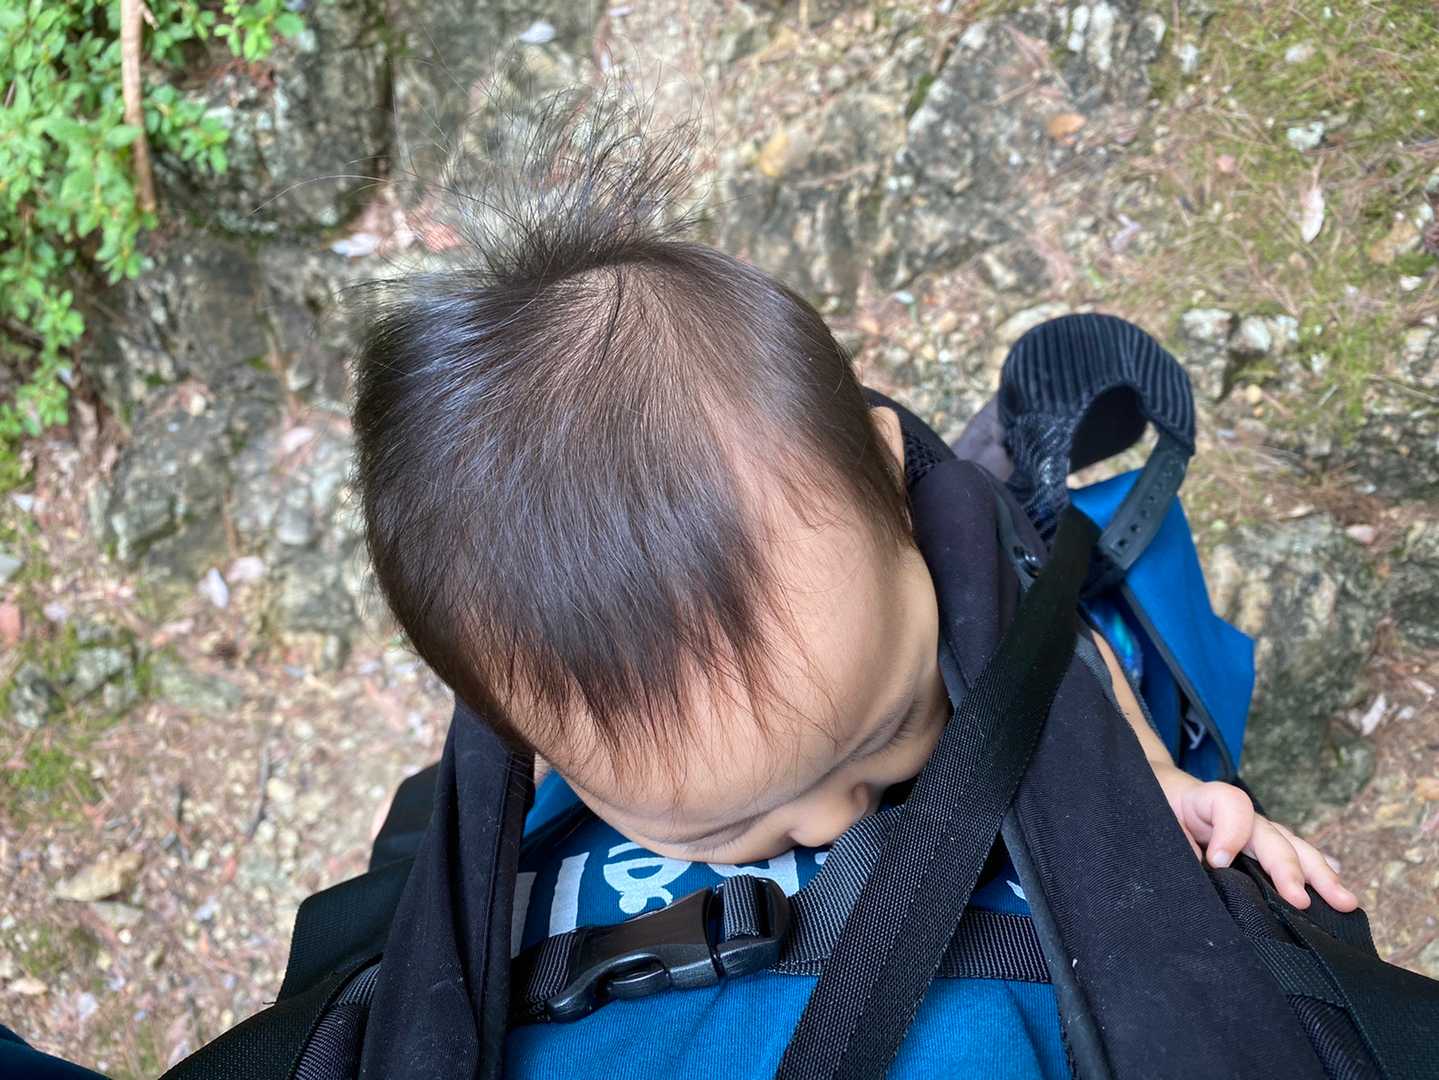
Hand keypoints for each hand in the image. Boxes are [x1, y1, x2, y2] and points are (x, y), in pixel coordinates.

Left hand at [1151, 763, 1358, 912]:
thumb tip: (1203, 867)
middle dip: (1289, 867)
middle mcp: (1236, 815)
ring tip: (1345, 901)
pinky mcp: (1257, 845)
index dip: (1230, 833)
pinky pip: (1292, 853)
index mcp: (1205, 801)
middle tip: (1300, 900)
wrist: (1154, 790)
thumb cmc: (1152, 808)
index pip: (1231, 805)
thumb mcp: (1151, 820)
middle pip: (1272, 834)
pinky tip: (1338, 883)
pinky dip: (1317, 868)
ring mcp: (1252, 829)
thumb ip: (1173, 839)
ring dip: (1320, 874)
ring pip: (1292, 847)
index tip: (1216, 862)